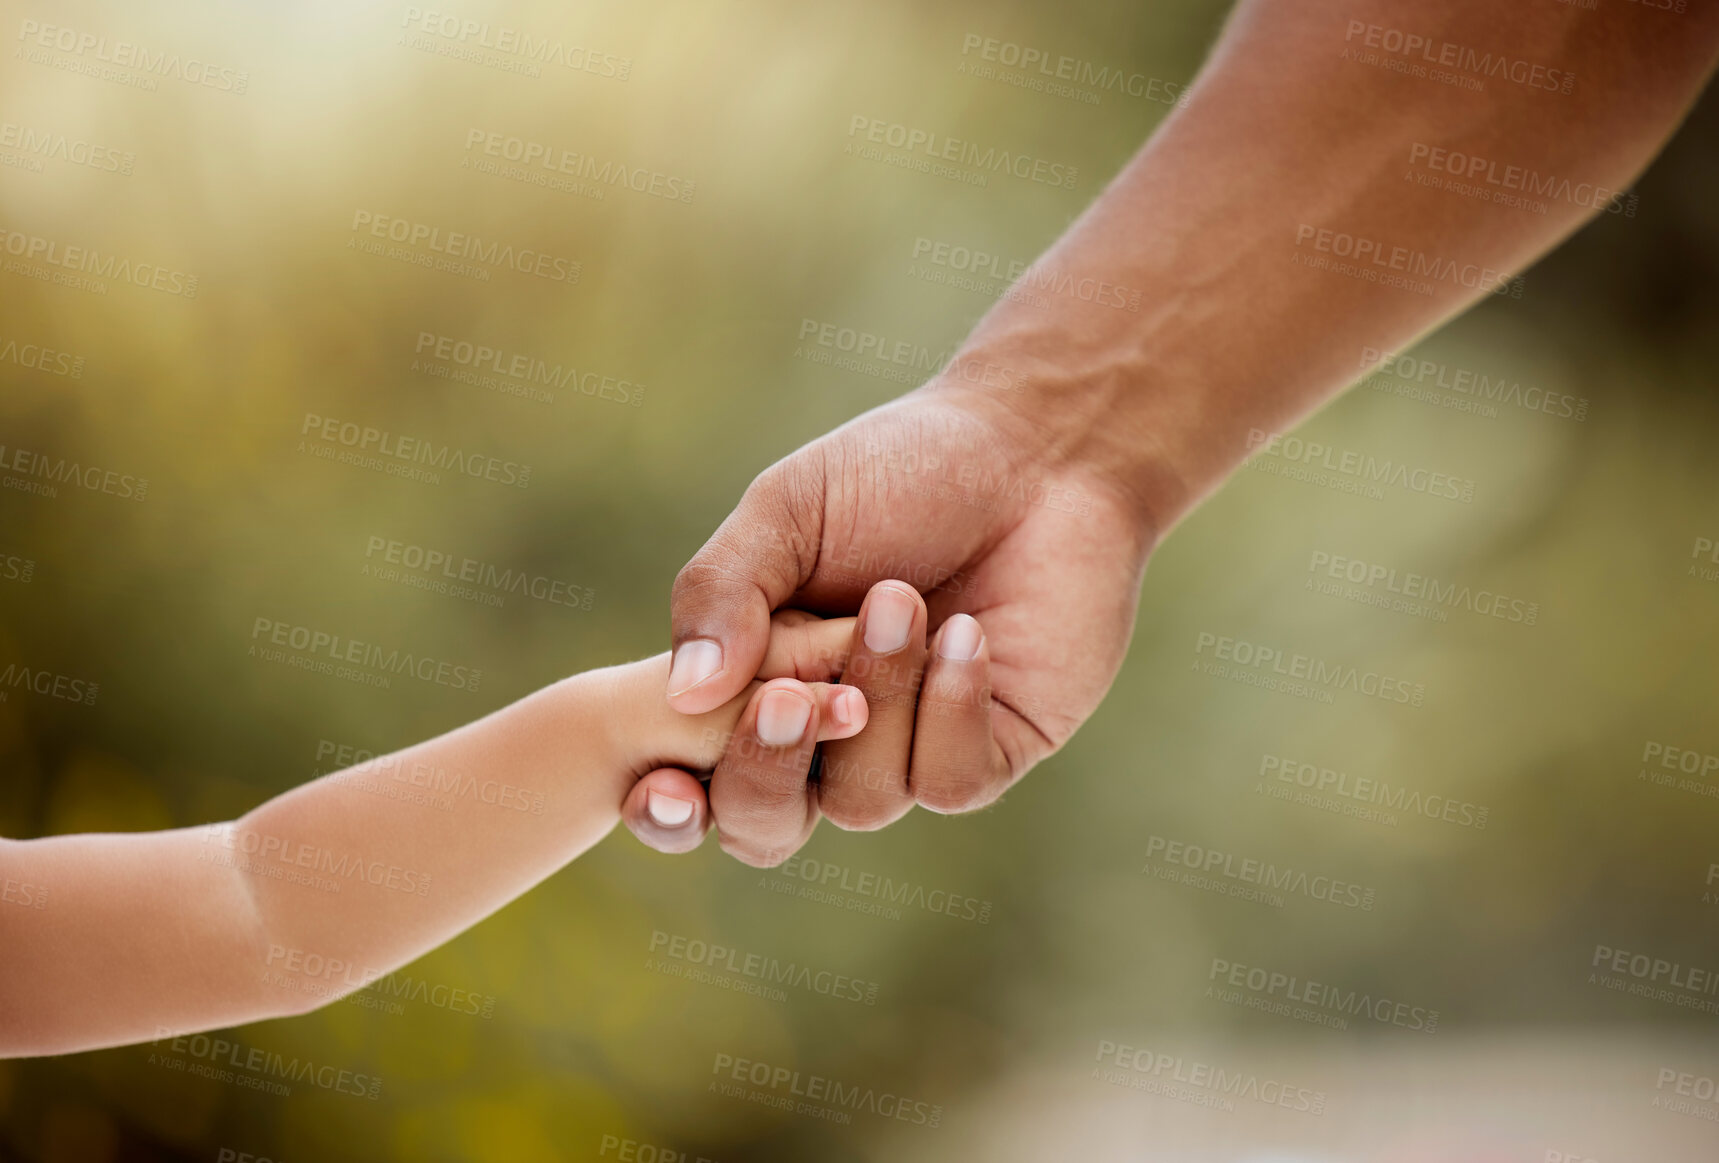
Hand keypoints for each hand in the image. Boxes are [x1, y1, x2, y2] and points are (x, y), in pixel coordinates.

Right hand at [628, 382, 1156, 865]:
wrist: (1035, 445)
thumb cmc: (900, 468)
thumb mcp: (786, 511)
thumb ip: (722, 593)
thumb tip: (682, 695)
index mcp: (756, 683)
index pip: (692, 781)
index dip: (664, 806)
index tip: (659, 783)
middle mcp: (828, 736)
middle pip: (763, 824)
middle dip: (764, 770)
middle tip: (787, 696)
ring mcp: (910, 751)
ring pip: (863, 800)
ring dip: (876, 699)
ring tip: (901, 598)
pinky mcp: (994, 750)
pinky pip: (949, 782)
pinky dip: (947, 710)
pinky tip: (965, 633)